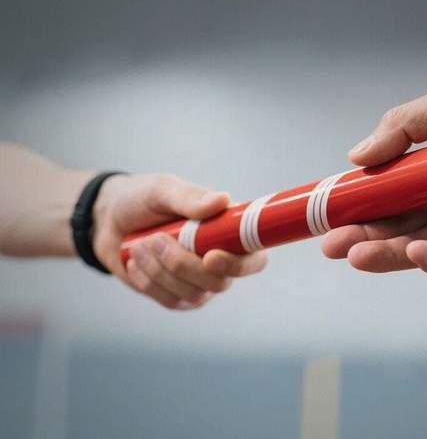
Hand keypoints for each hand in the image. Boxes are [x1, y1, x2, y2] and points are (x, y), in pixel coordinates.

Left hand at [92, 174, 266, 308]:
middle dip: (183, 264)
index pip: (254, 259)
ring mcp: (199, 282)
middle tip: (155, 239)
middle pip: (220, 281)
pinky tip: (137, 261)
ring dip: (160, 270)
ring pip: (193, 293)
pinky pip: (170, 301)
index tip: (210, 256)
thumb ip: (190, 197)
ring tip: (141, 245)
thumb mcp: (162, 189)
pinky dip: (149, 281)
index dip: (239, 264)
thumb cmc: (142, 199)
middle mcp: (220, 260)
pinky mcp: (176, 296)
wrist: (108, 219)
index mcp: (228, 232)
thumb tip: (223, 200)